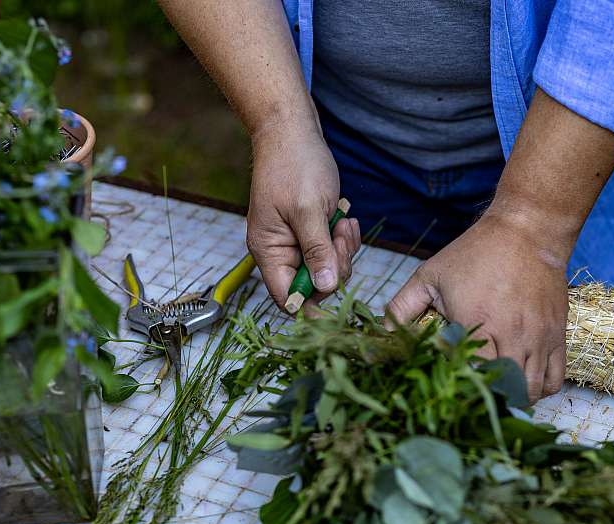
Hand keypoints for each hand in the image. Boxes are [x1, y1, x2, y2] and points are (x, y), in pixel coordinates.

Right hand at [246, 118, 360, 310]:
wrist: (291, 130)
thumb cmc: (294, 165)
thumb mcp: (309, 210)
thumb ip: (317, 251)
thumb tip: (326, 288)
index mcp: (269, 250)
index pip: (287, 297)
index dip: (312, 302)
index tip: (338, 291)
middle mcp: (279, 250)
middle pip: (312, 284)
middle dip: (335, 265)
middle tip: (342, 237)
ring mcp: (295, 240)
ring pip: (326, 266)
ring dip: (341, 248)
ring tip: (344, 221)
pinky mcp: (309, 229)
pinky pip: (330, 248)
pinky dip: (342, 237)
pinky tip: (344, 217)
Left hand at [387, 211, 568, 402]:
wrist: (528, 230)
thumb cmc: (475, 253)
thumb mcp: (430, 275)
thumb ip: (402, 306)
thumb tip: (381, 332)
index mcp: (477, 322)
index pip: (473, 376)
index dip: (461, 386)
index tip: (451, 384)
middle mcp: (512, 334)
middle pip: (505, 390)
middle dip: (488, 397)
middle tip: (474, 392)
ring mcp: (539, 337)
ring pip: (532, 390)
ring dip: (514, 396)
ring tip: (498, 388)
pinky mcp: (557, 334)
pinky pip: (555, 378)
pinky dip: (540, 387)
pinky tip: (523, 379)